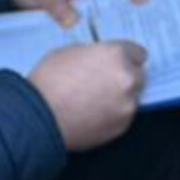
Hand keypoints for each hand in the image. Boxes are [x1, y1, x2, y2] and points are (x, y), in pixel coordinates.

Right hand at [28, 42, 147, 150]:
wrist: (40, 116)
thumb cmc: (49, 81)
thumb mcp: (66, 52)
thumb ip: (90, 53)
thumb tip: (95, 59)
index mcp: (115, 55)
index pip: (138, 52)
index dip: (126, 56)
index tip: (121, 61)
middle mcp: (127, 78)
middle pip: (139, 75)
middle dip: (124, 76)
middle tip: (104, 81)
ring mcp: (127, 105)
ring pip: (132, 97)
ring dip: (120, 96)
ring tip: (95, 100)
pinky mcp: (122, 126)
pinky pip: (123, 116)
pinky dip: (112, 114)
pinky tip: (92, 113)